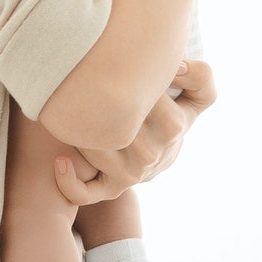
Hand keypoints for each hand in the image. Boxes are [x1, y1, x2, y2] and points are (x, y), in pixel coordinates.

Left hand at [51, 60, 216, 204]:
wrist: (164, 151)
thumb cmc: (174, 113)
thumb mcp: (197, 94)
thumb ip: (201, 76)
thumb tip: (178, 69)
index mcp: (174, 126)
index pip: (139, 97)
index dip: (124, 80)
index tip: (114, 69)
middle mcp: (153, 154)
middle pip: (110, 123)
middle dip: (93, 103)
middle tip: (83, 88)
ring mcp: (132, 175)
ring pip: (92, 150)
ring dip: (77, 131)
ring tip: (73, 113)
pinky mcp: (113, 189)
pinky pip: (85, 193)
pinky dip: (69, 182)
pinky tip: (61, 160)